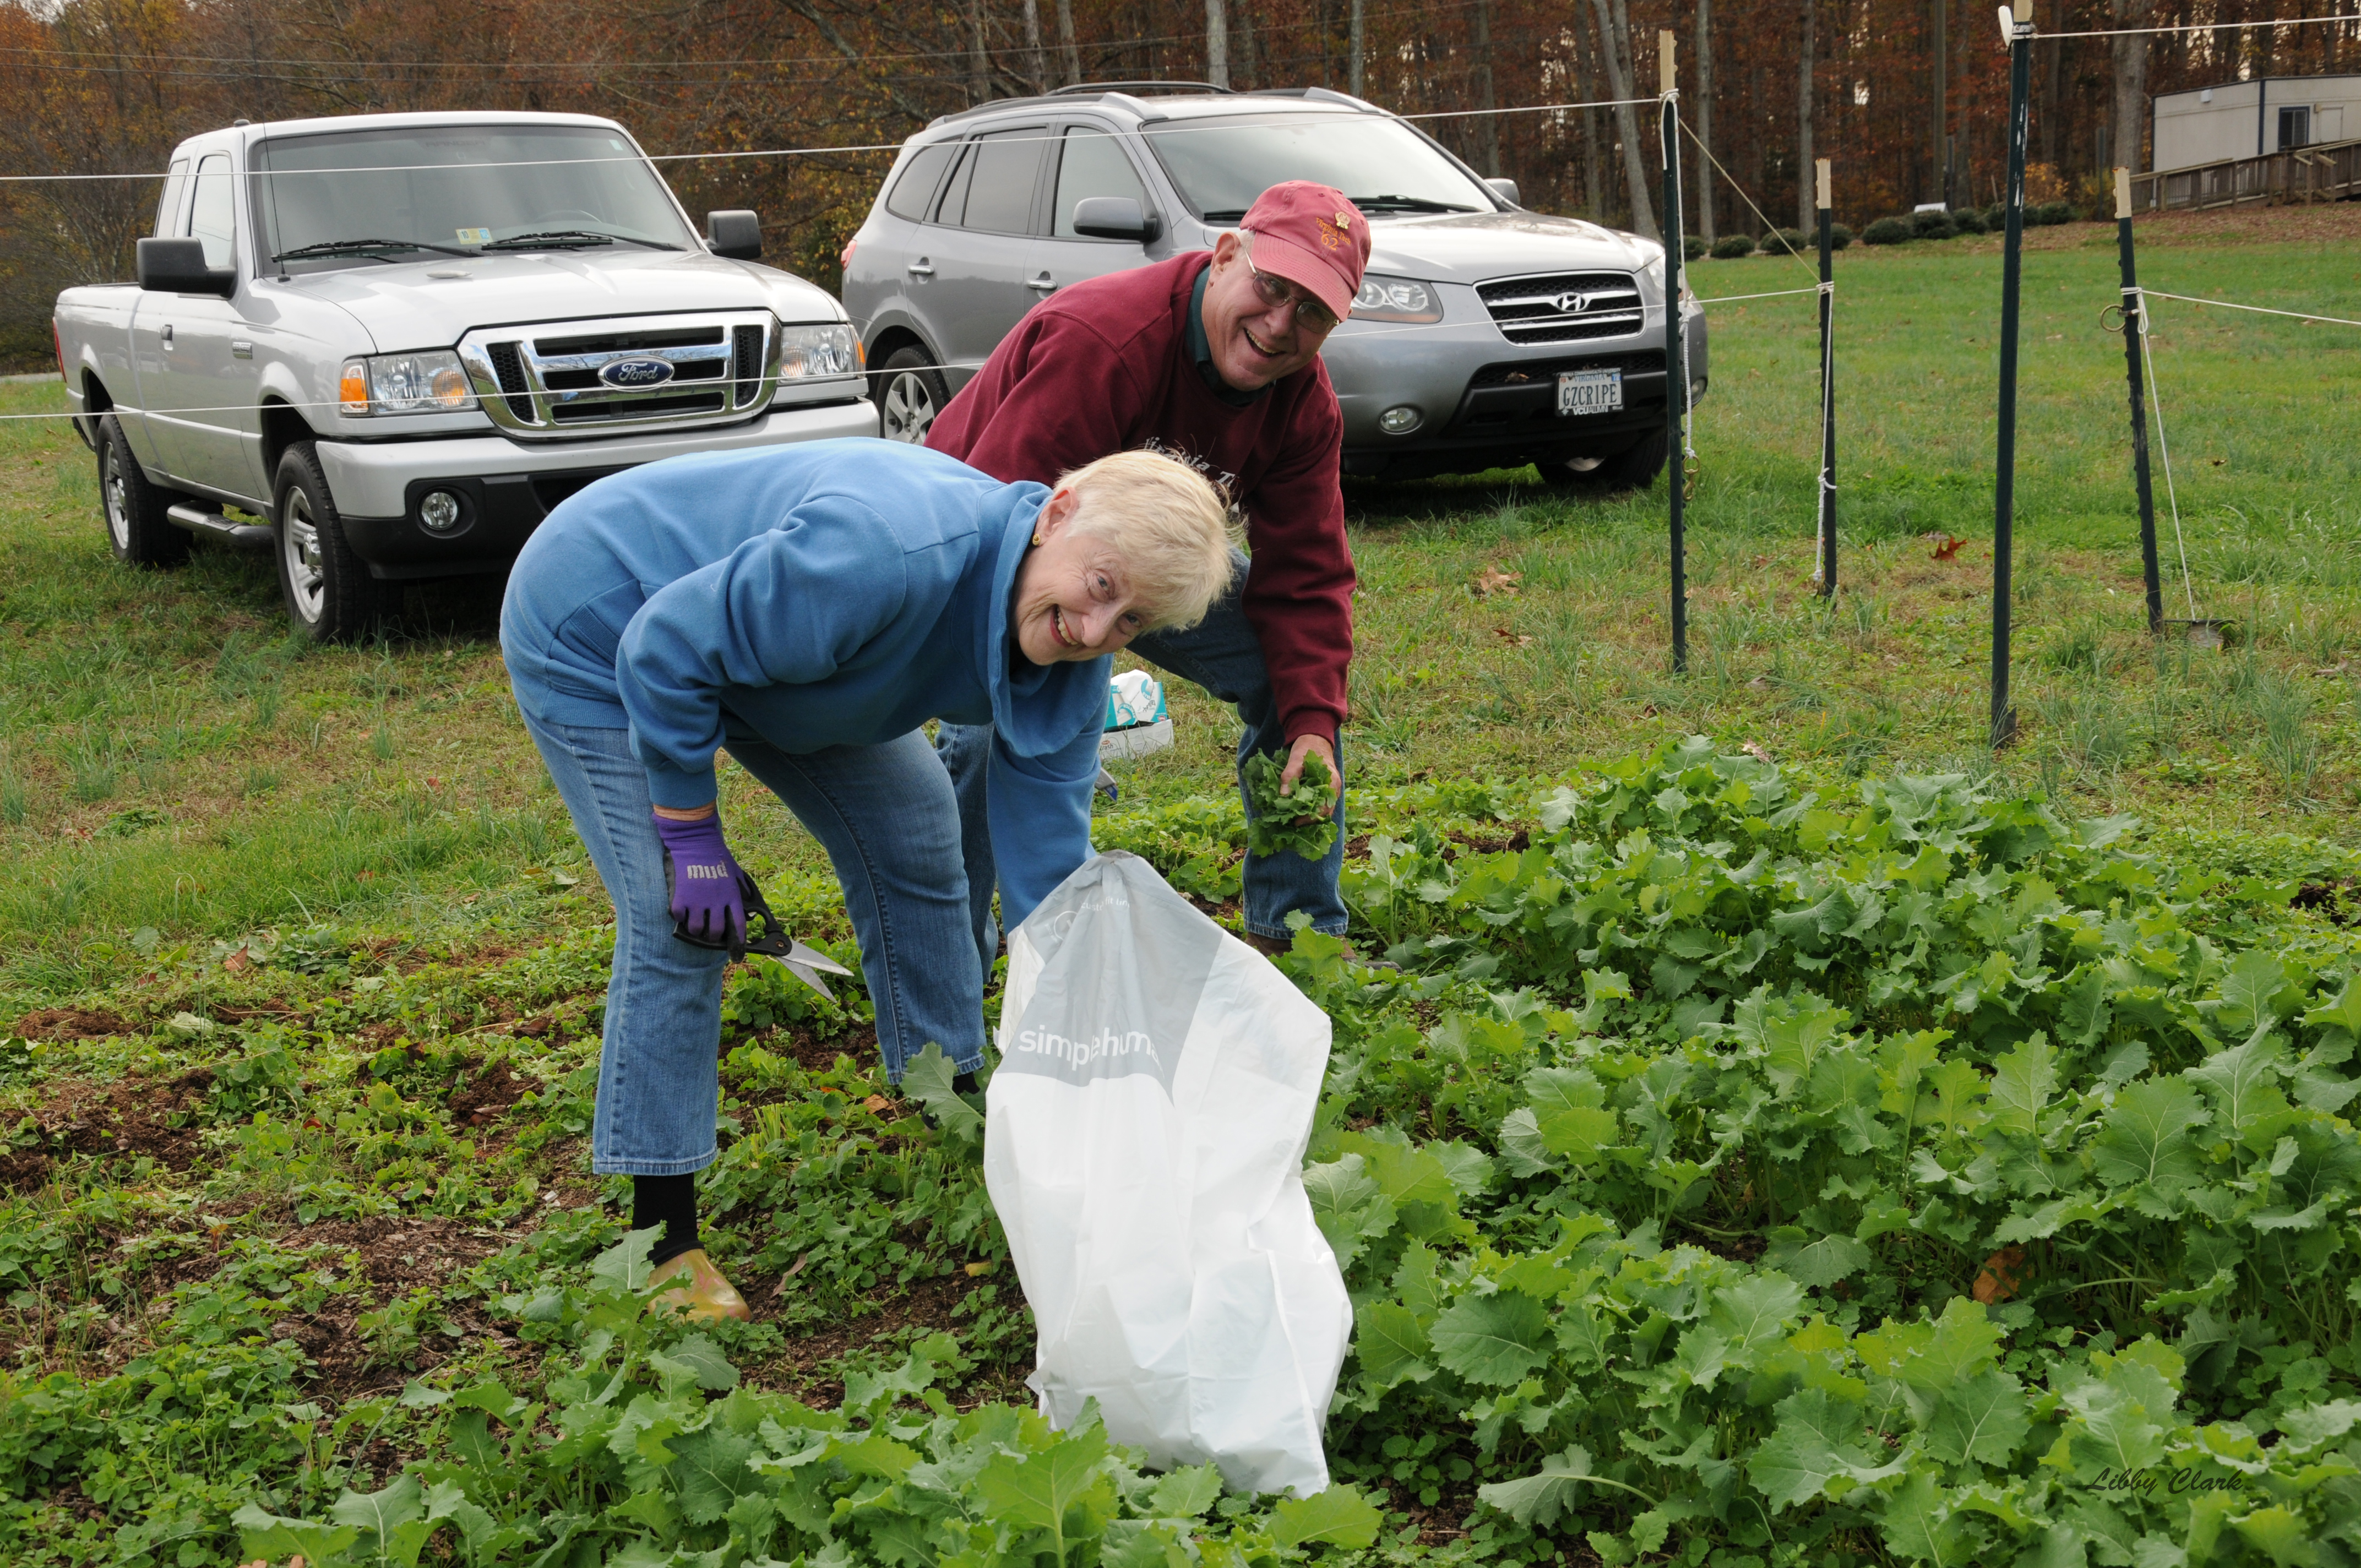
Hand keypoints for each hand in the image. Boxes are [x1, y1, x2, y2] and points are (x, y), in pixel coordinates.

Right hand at [652, 809, 746, 946]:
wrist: (696, 843)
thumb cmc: (717, 856)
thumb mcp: (735, 873)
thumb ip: (739, 889)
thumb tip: (746, 902)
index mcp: (731, 896)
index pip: (738, 925)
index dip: (738, 941)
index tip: (737, 952)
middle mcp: (716, 902)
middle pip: (716, 932)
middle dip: (714, 937)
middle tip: (711, 934)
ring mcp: (698, 902)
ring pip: (697, 929)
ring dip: (696, 929)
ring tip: (695, 923)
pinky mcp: (681, 898)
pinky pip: (679, 917)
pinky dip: (680, 917)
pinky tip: (682, 911)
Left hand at [1278, 733, 1341, 822]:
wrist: (1315, 739)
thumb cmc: (1308, 747)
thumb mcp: (1296, 759)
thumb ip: (1290, 776)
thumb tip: (1283, 795)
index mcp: (1332, 783)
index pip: (1324, 809)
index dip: (1310, 818)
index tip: (1295, 822)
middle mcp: (1334, 789)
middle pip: (1324, 813)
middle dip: (1309, 819)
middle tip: (1292, 823)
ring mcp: (1331, 790)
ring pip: (1322, 810)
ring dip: (1309, 816)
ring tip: (1294, 819)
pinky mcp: (1325, 790)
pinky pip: (1319, 804)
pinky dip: (1310, 809)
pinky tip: (1298, 811)